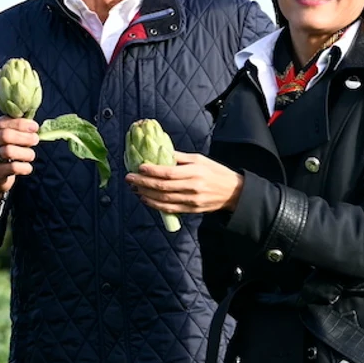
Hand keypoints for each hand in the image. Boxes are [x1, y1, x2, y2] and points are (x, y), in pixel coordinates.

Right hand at [0, 116, 38, 203]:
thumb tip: (35, 126)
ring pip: (9, 151)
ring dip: (26, 153)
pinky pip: (13, 168)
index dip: (21, 124)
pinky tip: (28, 167)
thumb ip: (21, 128)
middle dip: (24, 137)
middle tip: (36, 140)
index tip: (35, 127)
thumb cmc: (8, 149)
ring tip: (31, 155)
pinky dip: (25, 167)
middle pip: (5, 135)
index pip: (4, 122)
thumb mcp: (11, 136)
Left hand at [125, 151, 244, 214]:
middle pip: (162, 187)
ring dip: (146, 194)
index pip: (168, 172)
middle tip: (129, 178)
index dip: (152, 171)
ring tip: (134, 189)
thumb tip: (159, 152)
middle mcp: (192, 187)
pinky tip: (145, 199)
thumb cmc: (215, 172)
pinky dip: (155, 205)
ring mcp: (191, 201)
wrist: (234, 192)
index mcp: (195, 172)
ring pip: (163, 199)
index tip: (139, 167)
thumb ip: (179, 157)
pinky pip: (170, 209)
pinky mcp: (191, 210)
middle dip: (143, 183)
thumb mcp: (199, 159)